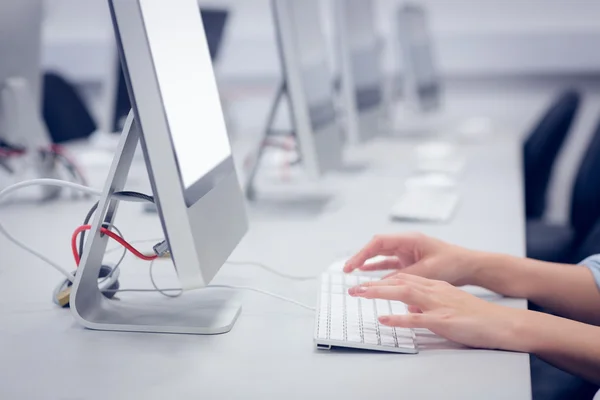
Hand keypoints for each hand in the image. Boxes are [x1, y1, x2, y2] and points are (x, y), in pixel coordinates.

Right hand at [343, 233, 480, 285]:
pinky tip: (367, 273)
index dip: (362, 253)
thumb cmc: (452, 263)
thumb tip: (384, 285)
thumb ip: (405, 276)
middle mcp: (405, 243)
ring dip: (367, 263)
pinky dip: (378, 269)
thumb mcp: (428, 270)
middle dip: (360, 258)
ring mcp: (407, 252)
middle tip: (346, 270)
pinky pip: (389, 264)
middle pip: (376, 248)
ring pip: (381, 256)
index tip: (352, 265)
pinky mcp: (410, 262)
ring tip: (351, 271)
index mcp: (409, 239)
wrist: (469, 266)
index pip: (378, 243)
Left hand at [348, 274, 525, 350]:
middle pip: (399, 282)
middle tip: (353, 288)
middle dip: (374, 285)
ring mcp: (438, 304)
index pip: (404, 278)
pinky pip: (417, 318)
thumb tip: (408, 308)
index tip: (365, 282)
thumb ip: (426, 304)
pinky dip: (398, 318)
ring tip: (360, 295)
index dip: (383, 279)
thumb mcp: (447, 305)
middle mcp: (434, 291)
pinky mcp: (443, 320)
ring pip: (404, 293)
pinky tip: (384, 319)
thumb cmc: (476, 316)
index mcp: (435, 286)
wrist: (501, 323)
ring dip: (380, 294)